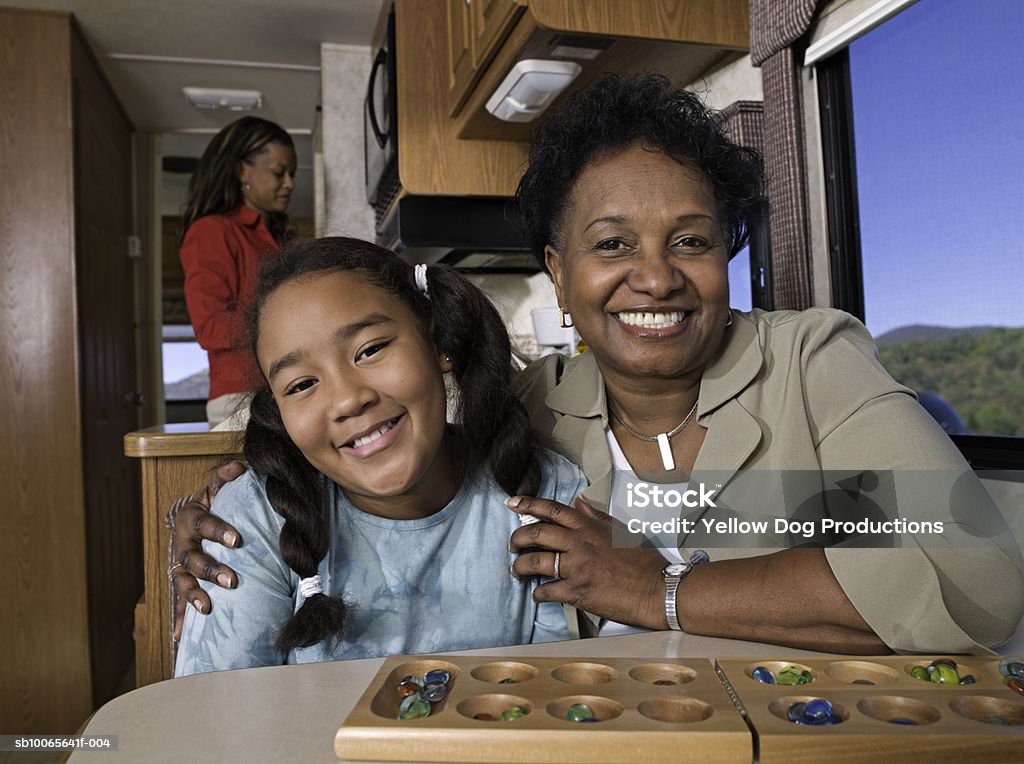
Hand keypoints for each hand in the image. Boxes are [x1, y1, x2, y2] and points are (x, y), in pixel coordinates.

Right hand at [169, 460, 245, 638]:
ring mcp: (179, 565)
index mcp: (190, 518)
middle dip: (211, 570)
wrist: (189, 517)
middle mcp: (181, 543)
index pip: (205, 525)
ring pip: (184, 581)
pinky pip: (179, 602)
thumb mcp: (215, 487)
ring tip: (207, 608)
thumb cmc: (211, 502)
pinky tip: (180, 638)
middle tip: (231, 580)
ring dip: (194, 596)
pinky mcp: (181, 581)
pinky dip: (180, 619)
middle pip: (193, 559)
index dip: (219, 531)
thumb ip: (226, 476)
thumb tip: (240, 465)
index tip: (238, 539)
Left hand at [507, 495, 667, 628]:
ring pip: (536, 562)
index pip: (553, 510)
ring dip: (520, 566)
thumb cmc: (644, 562)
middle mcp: (580, 544)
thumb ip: (598, 517)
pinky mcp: (578, 592)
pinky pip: (547, 591)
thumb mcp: (622, 531)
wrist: (658, 589)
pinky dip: (539, 593)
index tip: (512, 503)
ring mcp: (577, 568)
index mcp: (590, 527)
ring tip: (517, 570)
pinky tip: (538, 594)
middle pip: (537, 534)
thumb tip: (580, 503)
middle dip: (517, 538)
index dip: (529, 504)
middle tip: (512, 544)